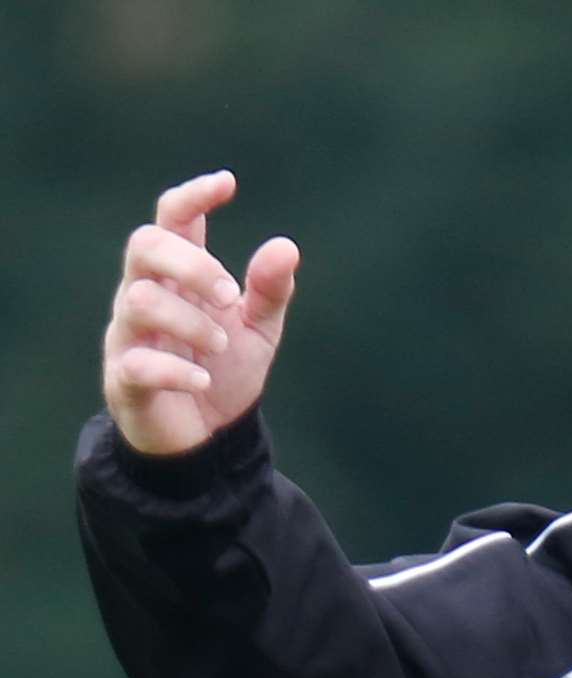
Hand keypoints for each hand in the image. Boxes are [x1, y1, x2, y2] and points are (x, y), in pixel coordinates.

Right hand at [101, 170, 300, 455]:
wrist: (206, 439)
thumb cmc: (224, 371)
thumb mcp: (258, 330)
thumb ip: (270, 290)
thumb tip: (286, 246)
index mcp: (179, 278)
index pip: (173, 219)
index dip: (192, 196)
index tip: (227, 183)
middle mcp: (146, 296)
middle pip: (145, 246)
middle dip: (189, 262)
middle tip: (229, 293)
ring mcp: (129, 336)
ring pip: (140, 301)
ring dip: (191, 321)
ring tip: (222, 345)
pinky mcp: (124, 379)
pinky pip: (137, 363)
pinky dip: (175, 370)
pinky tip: (203, 381)